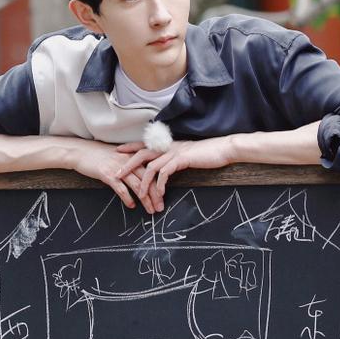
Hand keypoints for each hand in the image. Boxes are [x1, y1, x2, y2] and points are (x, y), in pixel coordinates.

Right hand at [69, 139, 154, 212]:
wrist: (82, 152)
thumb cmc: (99, 155)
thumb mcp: (118, 157)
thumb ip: (130, 165)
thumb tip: (140, 178)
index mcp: (133, 157)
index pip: (150, 172)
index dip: (158, 185)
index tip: (162, 198)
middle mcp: (128, 161)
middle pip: (147, 180)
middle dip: (155, 195)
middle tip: (160, 208)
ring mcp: (118, 168)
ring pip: (137, 185)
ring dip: (145, 199)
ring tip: (150, 210)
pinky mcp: (107, 174)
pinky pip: (121, 188)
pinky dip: (128, 198)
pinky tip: (131, 205)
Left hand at [114, 137, 234, 210]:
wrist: (222, 149)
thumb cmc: (205, 153)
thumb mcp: (185, 154)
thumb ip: (172, 158)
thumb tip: (164, 166)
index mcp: (167, 144)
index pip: (144, 144)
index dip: (130, 147)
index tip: (117, 151)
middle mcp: (168, 146)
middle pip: (141, 154)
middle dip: (128, 165)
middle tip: (117, 175)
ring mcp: (174, 152)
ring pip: (152, 166)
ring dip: (144, 181)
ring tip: (139, 194)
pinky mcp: (182, 159)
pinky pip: (166, 172)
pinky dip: (161, 183)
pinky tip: (160, 193)